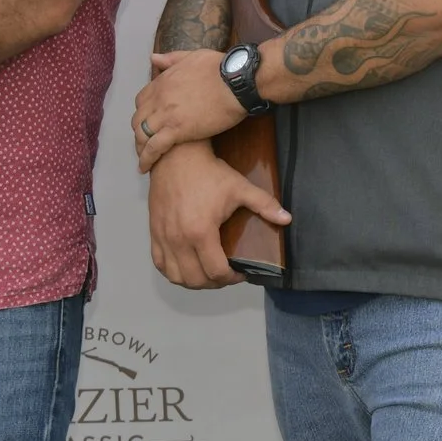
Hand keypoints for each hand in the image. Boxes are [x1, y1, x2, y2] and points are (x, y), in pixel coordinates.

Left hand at [132, 48, 246, 172]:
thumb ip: (171, 58)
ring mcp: (166, 115)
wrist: (236, 81)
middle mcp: (159, 99)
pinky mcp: (177, 131)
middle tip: (146, 142)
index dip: (143, 112)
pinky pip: (154, 148)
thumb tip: (153, 58)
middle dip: (139, 131)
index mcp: (162, 82)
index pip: (141, 100)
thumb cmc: (220, 67)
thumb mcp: (193, 56)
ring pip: (142, 135)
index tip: (149, 120)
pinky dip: (146, 159)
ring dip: (140, 147)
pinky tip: (145, 167)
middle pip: (138, 120)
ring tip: (144, 158)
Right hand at [146, 140, 287, 288]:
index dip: (231, 278)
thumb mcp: (240, 187)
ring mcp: (164, 238)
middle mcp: (179, 240)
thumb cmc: (208, 173)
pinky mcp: (154, 233)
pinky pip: (159, 264)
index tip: (240, 273)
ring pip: (176, 276)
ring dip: (193, 281)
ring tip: (207, 273)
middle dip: (214, 283)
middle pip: (195, 280)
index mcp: (201, 232)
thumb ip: (264, 204)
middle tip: (226, 275)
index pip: (216, 272)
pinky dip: (173, 271)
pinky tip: (186, 266)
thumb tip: (287, 218)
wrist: (177, 157)